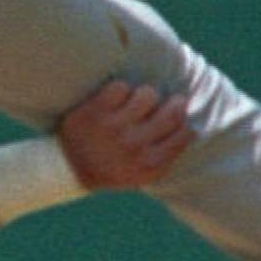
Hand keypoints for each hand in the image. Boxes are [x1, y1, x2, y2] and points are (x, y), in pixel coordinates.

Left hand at [57, 79, 190, 190]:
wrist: (67, 167)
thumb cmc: (111, 167)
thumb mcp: (142, 173)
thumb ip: (166, 155)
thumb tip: (193, 128)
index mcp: (150, 164)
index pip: (186, 132)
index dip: (182, 121)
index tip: (174, 117)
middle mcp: (135, 147)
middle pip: (173, 111)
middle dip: (171, 102)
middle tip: (161, 103)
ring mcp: (114, 128)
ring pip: (148, 93)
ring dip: (143, 95)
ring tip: (134, 102)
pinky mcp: (95, 111)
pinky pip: (121, 86)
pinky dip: (119, 90)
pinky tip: (113, 100)